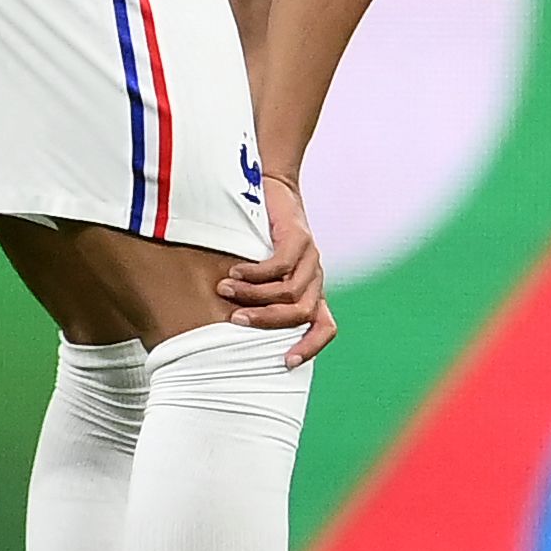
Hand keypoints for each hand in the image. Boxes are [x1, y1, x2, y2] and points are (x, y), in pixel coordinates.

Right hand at [218, 176, 336, 367]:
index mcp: (310, 291)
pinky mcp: (299, 236)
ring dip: (254, 296)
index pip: (325, 327)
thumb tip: (226, 328)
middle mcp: (315, 277)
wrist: (270, 187)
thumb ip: (256, 298)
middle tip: (234, 321)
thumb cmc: (257, 236)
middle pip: (302, 313)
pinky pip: (280, 265)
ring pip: (290, 292)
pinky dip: (255, 274)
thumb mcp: (259, 274)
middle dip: (267, 322)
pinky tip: (235, 271)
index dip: (310, 347)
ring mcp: (311, 256)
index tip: (285, 363)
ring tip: (224, 289)